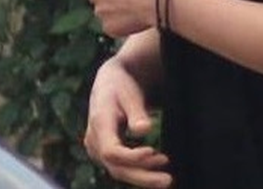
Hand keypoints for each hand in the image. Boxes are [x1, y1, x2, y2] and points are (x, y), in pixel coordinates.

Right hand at [84, 57, 170, 187]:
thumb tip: (144, 129)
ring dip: (143, 176)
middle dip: (142, 177)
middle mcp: (94, 141)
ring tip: (167, 177)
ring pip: (118, 170)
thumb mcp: (130, 94)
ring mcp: (97, 149)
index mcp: (99, 124)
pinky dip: (139, 170)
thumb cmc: (122, 86)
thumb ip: (137, 112)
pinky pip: (121, 166)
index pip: (111, 151)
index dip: (132, 157)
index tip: (153, 152)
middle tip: (168, 181)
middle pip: (115, 167)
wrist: (109, 83)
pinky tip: (158, 166)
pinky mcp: (106, 152)